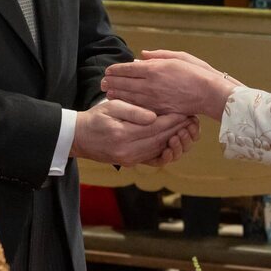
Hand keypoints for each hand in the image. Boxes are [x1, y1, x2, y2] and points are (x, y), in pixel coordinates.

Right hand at [71, 99, 195, 166]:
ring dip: (174, 139)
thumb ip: (133, 111)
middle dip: (177, 128)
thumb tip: (154, 116)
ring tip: (186, 128)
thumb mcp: (111, 107)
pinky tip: (173, 140)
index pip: (155, 127)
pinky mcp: (130, 163)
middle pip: (160, 139)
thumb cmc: (94, 118)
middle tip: (192, 118)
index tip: (185, 110)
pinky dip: (165, 149)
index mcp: (123, 134)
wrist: (78, 137)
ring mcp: (129, 159)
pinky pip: (153, 157)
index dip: (172, 119)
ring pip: (159, 149)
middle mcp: (128, 150)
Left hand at [102, 52, 238, 117]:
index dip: (116, 70)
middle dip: (112, 82)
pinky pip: (139, 107)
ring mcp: (154, 98)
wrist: (209, 93)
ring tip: (108, 93)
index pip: (128, 69)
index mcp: (155, 69)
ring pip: (129, 97)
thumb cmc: (196, 72)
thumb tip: (142, 55)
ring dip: (116, 94)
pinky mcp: (159, 109)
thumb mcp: (178, 56)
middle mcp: (151, 84)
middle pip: (124, 83)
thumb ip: (158, 55)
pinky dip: (129, 105)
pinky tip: (123, 104)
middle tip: (103, 82)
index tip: (109, 70)